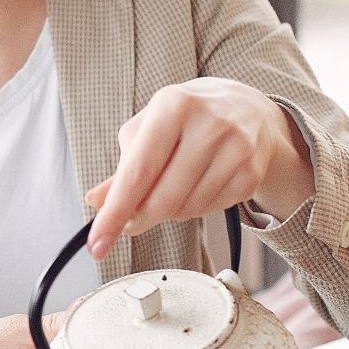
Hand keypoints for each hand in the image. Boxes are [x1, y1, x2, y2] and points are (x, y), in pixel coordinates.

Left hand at [84, 77, 312, 259]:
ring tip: (174, 184)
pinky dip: (195, 208)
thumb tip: (97, 201)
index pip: (138, 171)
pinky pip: (209, 211)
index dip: (115, 212)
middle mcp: (209, 124)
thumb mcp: (149, 128)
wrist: (247, 108)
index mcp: (174, 105)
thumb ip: (123, 167)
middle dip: (140, 219)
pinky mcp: (251, 173)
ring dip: (170, 211)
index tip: (98, 243)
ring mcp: (236, 149)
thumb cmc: (187, 118)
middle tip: (132, 220)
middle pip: (162, 199)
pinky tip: (198, 185)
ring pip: (186, 210)